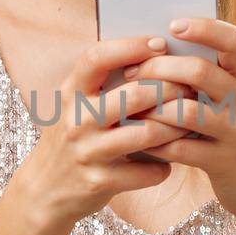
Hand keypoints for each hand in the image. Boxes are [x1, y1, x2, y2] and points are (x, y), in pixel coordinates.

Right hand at [11, 34, 194, 229]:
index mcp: (71, 94)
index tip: (159, 43)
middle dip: (169, 89)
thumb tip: (154, 56)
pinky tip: (168, 162)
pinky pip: (145, 172)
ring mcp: (87, 152)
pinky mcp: (99, 181)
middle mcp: (77, 120)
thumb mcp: (76, 107)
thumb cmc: (73, 139)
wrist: (44, 191)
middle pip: (134, 96)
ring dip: (174, 128)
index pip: (97, 58)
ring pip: (146, 134)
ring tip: (188, 124)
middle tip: (190, 88)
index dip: (131, 47)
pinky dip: (163, 167)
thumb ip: (104, 85)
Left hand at [118, 17, 235, 224]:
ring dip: (153, 108)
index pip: (234, 40)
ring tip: (131, 108)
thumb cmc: (232, 134)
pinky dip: (155, 143)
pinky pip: (181, 149)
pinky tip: (139, 140)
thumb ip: (205, 78)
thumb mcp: (229, 101)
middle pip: (202, 72)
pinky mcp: (224, 163)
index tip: (173, 26)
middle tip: (132, 73)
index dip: (204, 28)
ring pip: (187, 112)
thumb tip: (155, 50)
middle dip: (160, 69)